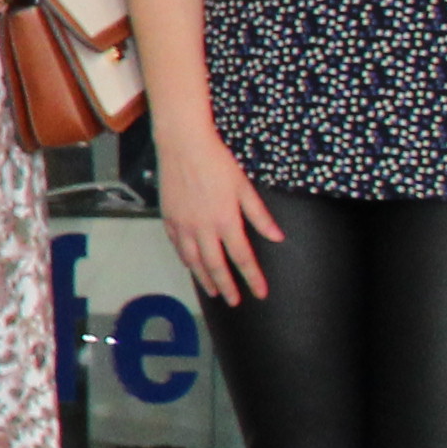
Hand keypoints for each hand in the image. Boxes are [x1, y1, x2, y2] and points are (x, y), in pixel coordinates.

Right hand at [163, 118, 284, 310]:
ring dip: (203, 277)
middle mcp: (202, 228)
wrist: (183, 145)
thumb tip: (278, 237)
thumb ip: (260, 216)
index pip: (242, 258)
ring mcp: (182, 224)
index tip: (260, 293)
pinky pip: (176, 245)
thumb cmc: (217, 162)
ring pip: (193, 260)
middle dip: (226, 286)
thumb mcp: (244, 188)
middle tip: (233, 301)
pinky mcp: (168, 217)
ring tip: (212, 290)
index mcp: (226, 221)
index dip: (252, 277)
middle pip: (215, 265)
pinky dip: (184, 258)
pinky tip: (190, 264)